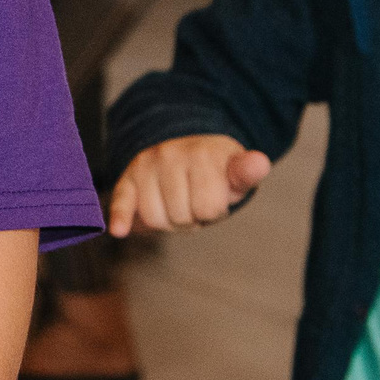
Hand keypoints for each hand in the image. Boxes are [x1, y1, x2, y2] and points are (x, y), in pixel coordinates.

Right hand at [107, 135, 271, 236]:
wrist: (186, 148)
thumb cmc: (215, 170)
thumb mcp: (235, 171)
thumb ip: (246, 172)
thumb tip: (259, 163)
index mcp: (201, 153)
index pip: (207, 208)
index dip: (214, 211)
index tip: (215, 198)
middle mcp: (170, 154)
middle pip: (180, 216)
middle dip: (191, 218)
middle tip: (195, 203)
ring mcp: (147, 166)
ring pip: (154, 217)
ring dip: (168, 221)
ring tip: (177, 204)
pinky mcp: (129, 177)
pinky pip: (121, 200)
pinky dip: (120, 216)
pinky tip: (119, 231)